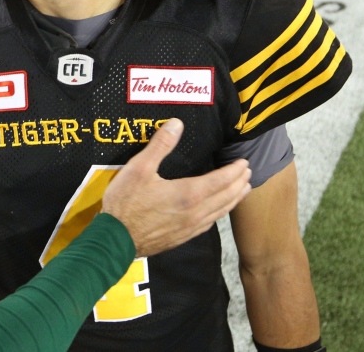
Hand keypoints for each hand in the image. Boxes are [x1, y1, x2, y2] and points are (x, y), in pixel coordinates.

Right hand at [101, 118, 251, 256]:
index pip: (221, 180)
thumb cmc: (126, 202)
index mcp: (188, 194)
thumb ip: (160, 145)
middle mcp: (196, 212)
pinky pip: (209, 223)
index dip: (234, 170)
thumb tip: (176, 124)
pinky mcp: (182, 238)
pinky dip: (220, 213)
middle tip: (247, 173)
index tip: (243, 162)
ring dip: (234, 199)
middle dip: (239, 183)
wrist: (115, 240)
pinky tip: (218, 212)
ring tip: (242, 190)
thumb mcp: (139, 168)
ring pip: (220, 212)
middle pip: (226, 196)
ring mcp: (190, 227)